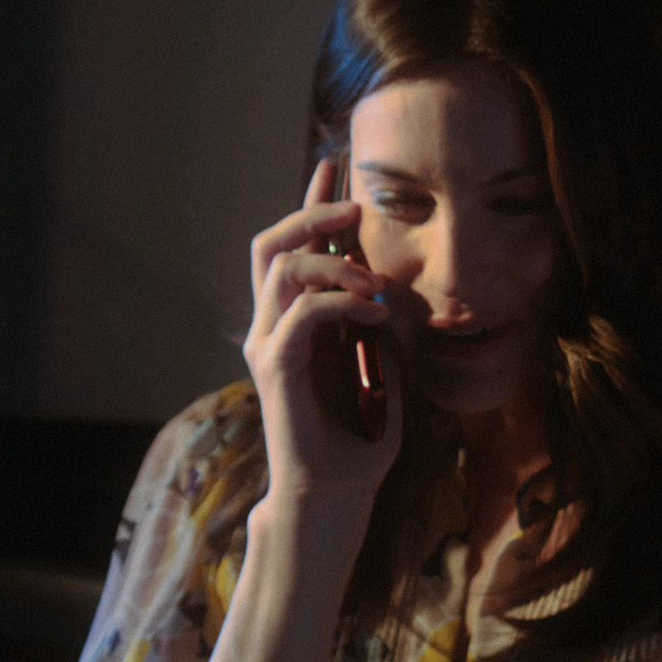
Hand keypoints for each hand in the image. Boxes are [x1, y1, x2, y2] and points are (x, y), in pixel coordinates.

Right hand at [243, 157, 404, 506]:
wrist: (334, 493)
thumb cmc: (358, 442)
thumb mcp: (381, 373)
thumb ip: (378, 332)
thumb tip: (393, 294)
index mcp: (294, 325)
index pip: (293, 250)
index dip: (311, 206)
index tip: (335, 168)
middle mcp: (271, 328)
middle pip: (270, 243)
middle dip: (312, 215)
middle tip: (356, 210)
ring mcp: (268, 345)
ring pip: (281, 268)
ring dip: (333, 260)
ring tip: (376, 278)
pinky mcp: (276, 368)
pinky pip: (302, 313)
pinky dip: (341, 302)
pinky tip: (377, 313)